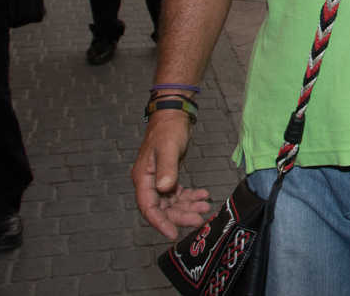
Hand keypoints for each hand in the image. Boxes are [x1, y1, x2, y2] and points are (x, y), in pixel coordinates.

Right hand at [131, 112, 212, 239]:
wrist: (174, 115)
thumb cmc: (168, 129)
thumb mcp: (168, 148)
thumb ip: (167, 169)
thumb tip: (164, 188)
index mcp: (143, 178)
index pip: (148, 207)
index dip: (160, 222)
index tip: (173, 233)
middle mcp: (149, 183)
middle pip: (163, 208)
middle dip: (180, 215)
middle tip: (199, 218)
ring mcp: (159, 181)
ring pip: (172, 203)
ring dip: (188, 206)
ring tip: (205, 206)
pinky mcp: (169, 178)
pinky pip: (179, 194)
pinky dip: (190, 197)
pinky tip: (203, 195)